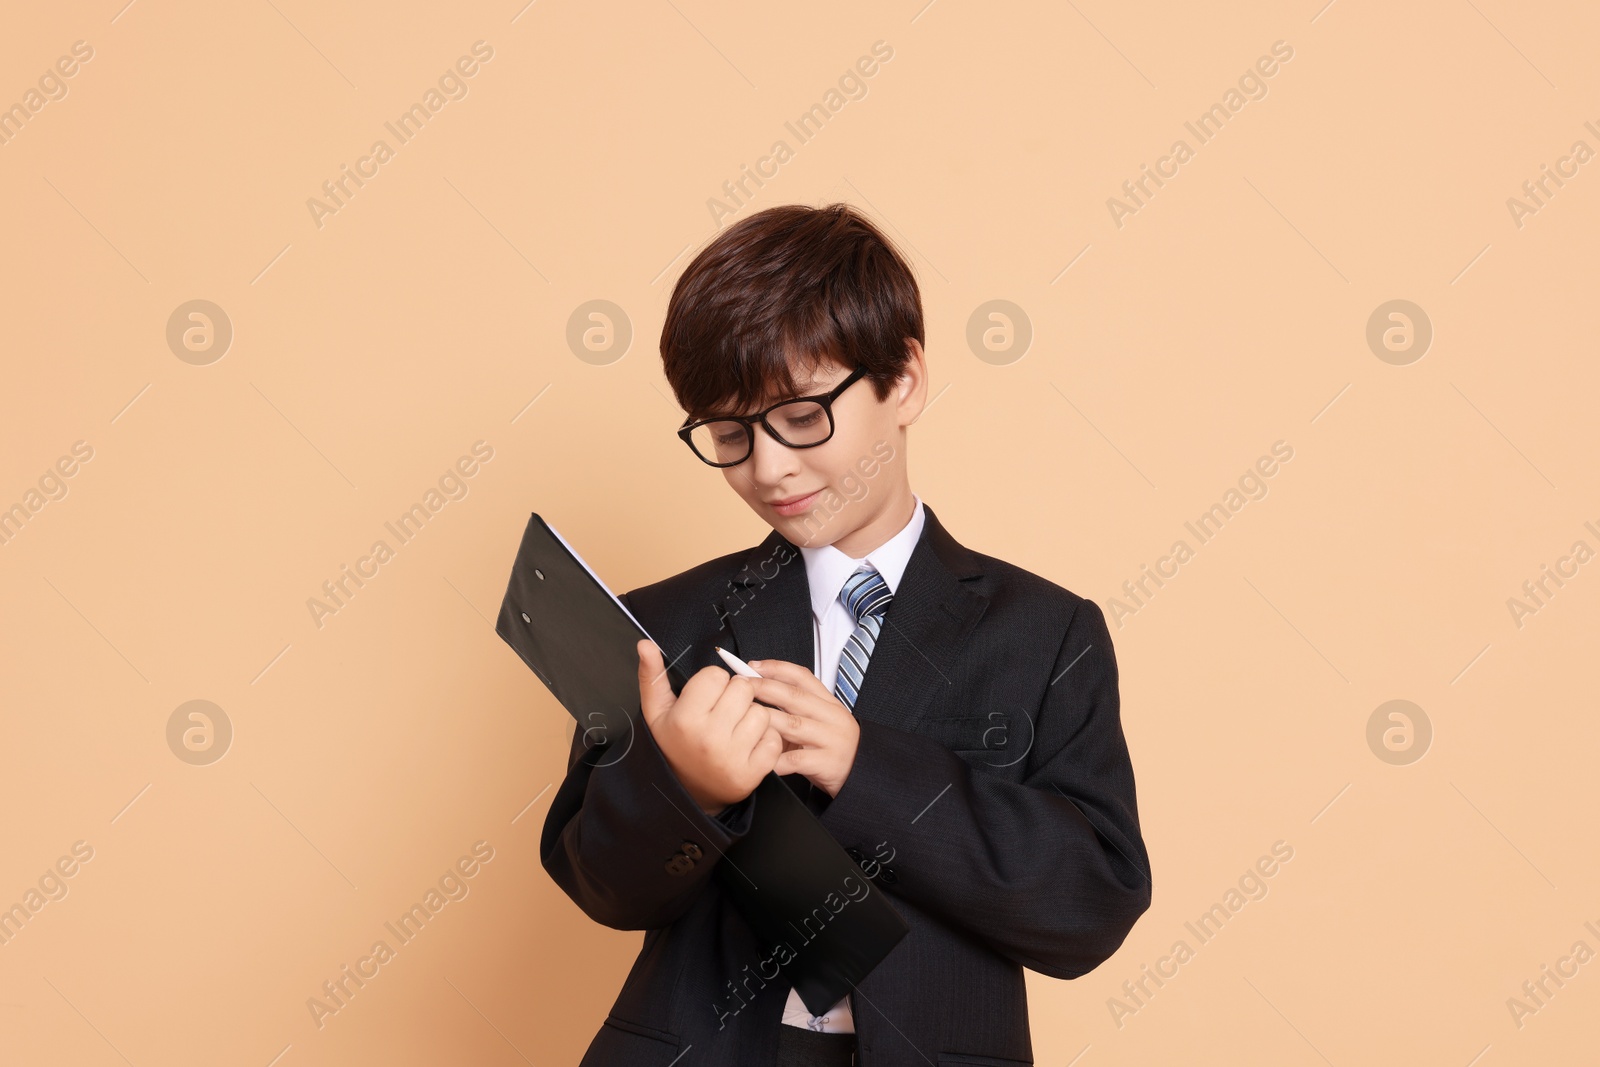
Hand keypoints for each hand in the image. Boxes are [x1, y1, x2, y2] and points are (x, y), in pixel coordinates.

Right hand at [636, 640, 782, 813]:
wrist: (686, 793)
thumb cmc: (673, 745)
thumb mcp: (656, 712)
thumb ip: (652, 676)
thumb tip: (645, 643)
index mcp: (685, 719)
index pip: (717, 675)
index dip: (714, 683)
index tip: (707, 699)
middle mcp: (709, 738)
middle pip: (743, 689)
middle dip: (736, 696)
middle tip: (723, 713)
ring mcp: (732, 757)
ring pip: (762, 712)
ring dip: (752, 717)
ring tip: (735, 729)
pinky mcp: (752, 774)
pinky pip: (774, 739)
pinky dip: (765, 740)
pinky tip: (747, 746)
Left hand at [747, 658, 860, 798]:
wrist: (861, 774)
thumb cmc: (831, 747)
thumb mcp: (820, 722)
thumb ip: (796, 709)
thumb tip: (758, 693)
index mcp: (829, 703)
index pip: (802, 677)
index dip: (776, 669)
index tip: (752, 665)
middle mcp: (831, 717)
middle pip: (794, 696)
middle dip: (764, 688)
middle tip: (740, 686)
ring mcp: (831, 739)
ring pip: (793, 725)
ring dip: (766, 720)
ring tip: (743, 719)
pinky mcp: (828, 763)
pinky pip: (795, 760)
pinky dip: (775, 759)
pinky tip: (760, 758)